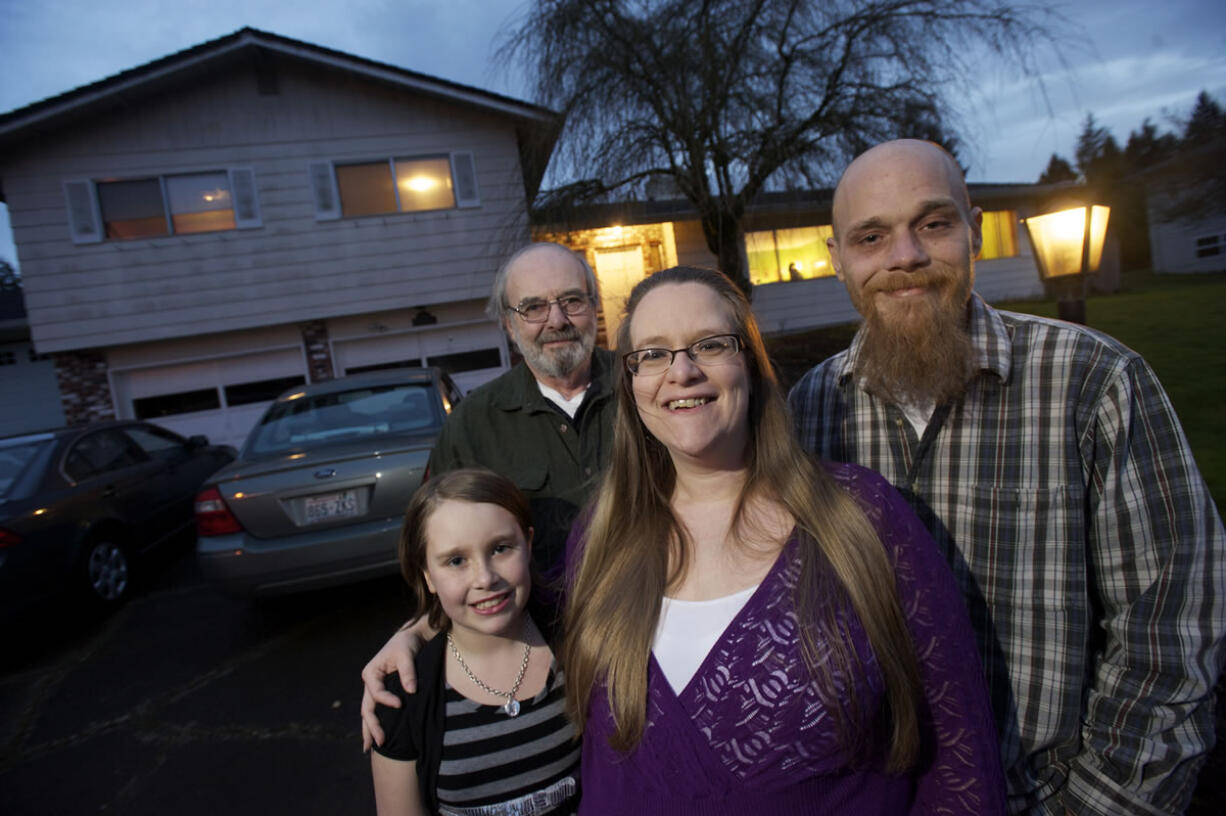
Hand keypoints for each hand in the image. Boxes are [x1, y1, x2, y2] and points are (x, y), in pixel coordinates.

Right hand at [361, 621, 429, 751]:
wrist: (411, 638)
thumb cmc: (407, 644)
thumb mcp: (407, 654)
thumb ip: (408, 672)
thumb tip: (411, 691)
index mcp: (372, 673)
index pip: (376, 692)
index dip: (386, 700)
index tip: (400, 705)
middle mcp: (370, 683)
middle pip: (368, 709)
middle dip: (372, 727)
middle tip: (382, 742)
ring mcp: (375, 690)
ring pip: (369, 713)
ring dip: (369, 730)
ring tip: (369, 749)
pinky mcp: (384, 693)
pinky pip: (377, 711)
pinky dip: (375, 724)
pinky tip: (376, 739)